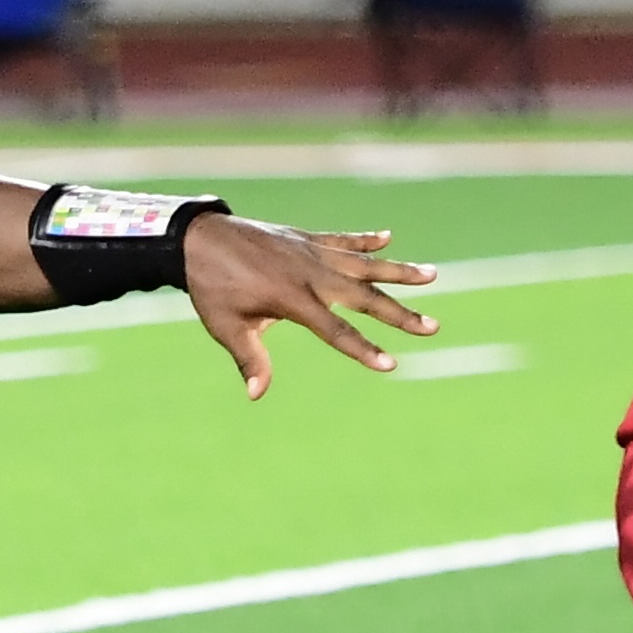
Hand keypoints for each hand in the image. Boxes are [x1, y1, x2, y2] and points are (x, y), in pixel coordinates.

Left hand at [178, 220, 438, 398]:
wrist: (199, 239)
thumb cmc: (211, 288)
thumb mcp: (226, 326)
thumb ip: (249, 358)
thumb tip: (257, 395)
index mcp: (292, 299)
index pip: (336, 331)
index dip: (363, 349)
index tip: (391, 364)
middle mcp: (310, 273)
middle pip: (364, 297)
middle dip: (400, 314)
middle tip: (432, 326)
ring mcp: (311, 252)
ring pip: (363, 263)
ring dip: (398, 270)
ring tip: (433, 274)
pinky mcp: (305, 238)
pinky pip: (342, 240)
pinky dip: (364, 239)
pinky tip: (388, 237)